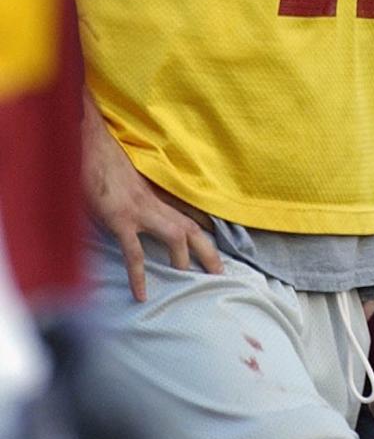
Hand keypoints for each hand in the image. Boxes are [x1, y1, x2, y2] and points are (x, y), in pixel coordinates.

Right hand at [82, 92, 221, 300]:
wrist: (88, 144)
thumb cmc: (102, 161)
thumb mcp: (125, 179)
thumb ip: (136, 195)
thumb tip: (136, 208)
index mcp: (154, 195)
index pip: (186, 214)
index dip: (203, 232)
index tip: (216, 249)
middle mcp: (153, 202)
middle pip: (190, 226)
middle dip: (208, 250)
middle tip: (220, 272)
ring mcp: (139, 210)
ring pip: (175, 235)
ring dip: (183, 258)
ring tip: (188, 283)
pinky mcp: (120, 218)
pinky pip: (134, 252)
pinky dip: (139, 275)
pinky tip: (142, 294)